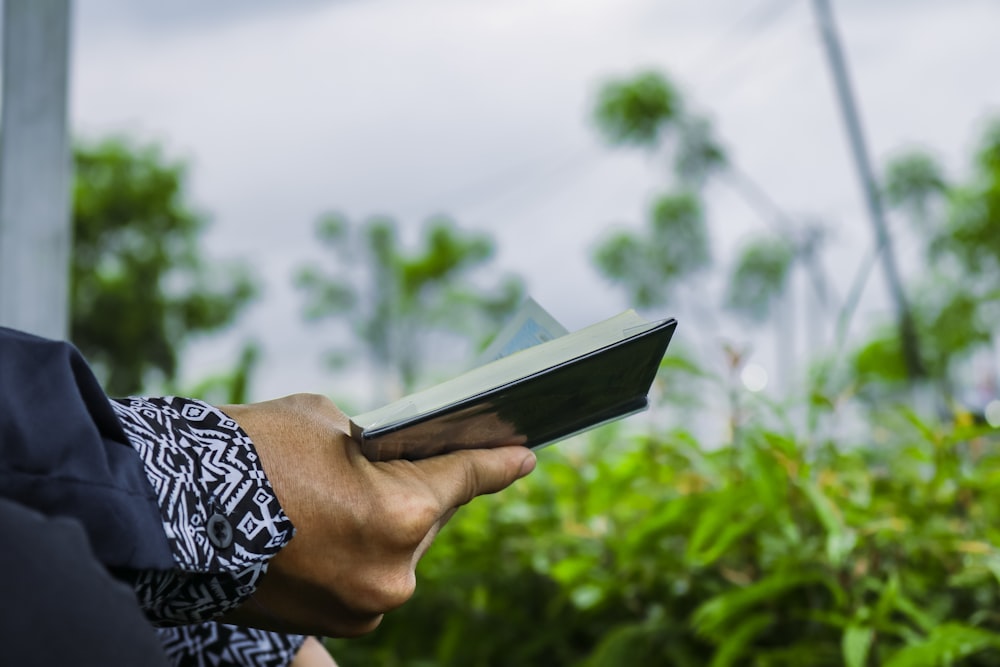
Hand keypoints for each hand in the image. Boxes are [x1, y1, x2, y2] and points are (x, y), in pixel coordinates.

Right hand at [218, 394, 535, 636]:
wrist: (166, 506)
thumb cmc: (246, 452)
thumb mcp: (326, 423)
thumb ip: (375, 446)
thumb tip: (390, 465)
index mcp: (400, 514)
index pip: (463, 478)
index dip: (496, 463)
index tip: (523, 458)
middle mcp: (392, 571)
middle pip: (427, 519)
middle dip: (414, 491)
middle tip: (392, 465)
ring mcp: (362, 606)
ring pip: (396, 552)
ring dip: (381, 525)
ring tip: (339, 498)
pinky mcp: (331, 623)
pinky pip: (365, 576)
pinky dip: (356, 552)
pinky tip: (328, 527)